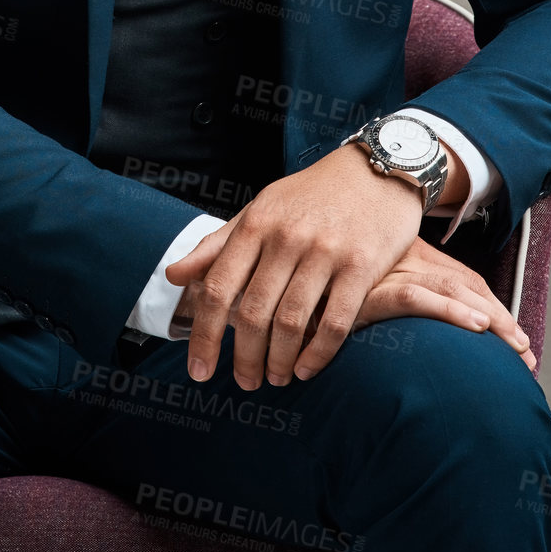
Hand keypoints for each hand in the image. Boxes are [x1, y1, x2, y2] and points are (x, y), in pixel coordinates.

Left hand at [165, 139, 429, 388]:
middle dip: (243, 357)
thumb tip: (173, 276)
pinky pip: (336, 321)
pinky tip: (307, 369)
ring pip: (291, 321)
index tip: (199, 370)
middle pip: (252, 312)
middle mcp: (286, 237)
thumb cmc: (311, 195)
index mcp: (256, 224)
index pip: (217, 287)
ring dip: (278, 361)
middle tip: (245, 382)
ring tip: (275, 379)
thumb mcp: (259, 209)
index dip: (203, 334)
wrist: (377, 168)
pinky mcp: (362, 264)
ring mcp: (325, 251)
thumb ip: (217, 245)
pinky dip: (318, 353)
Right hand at [314, 234, 535, 368]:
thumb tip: (418, 328)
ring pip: (448, 288)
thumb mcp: (356, 288)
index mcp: (401, 253)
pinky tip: (476, 328)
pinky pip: (415, 299)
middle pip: (461, 284)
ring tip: (516, 348)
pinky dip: (448, 312)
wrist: (270, 265)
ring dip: (488, 318)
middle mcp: (397, 257)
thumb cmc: (310, 284)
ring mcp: (382, 270)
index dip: (489, 306)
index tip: (518, 341)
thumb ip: (382, 300)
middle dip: (499, 319)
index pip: (458, 277)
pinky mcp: (365, 287)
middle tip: (527, 356)